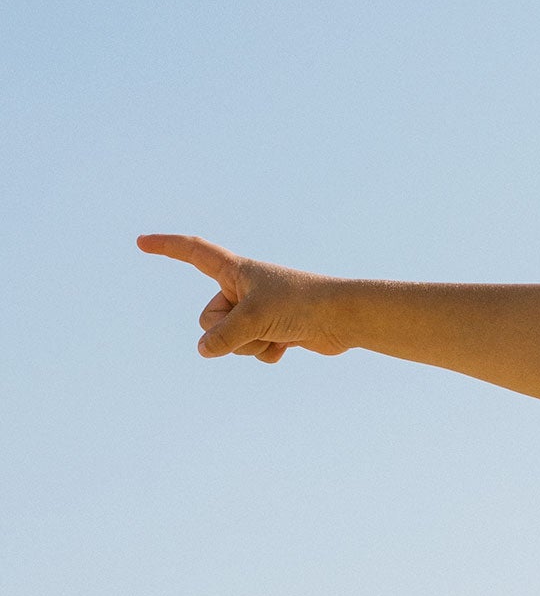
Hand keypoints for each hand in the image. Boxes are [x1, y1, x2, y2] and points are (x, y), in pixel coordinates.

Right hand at [137, 234, 347, 364]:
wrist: (342, 318)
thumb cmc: (299, 305)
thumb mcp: (253, 320)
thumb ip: (223, 337)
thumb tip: (204, 351)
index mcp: (235, 270)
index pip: (192, 252)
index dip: (166, 247)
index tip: (142, 243)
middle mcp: (242, 288)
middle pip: (208, 318)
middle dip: (227, 331)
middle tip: (258, 323)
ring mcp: (256, 310)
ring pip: (230, 339)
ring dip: (250, 345)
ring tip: (277, 332)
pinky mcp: (273, 330)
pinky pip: (252, 350)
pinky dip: (266, 351)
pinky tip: (288, 344)